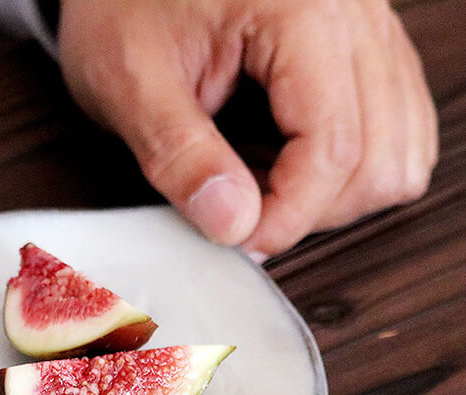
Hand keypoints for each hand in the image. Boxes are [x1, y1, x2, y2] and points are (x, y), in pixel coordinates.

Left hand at [58, 0, 437, 257]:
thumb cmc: (124, 3)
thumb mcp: (131, 83)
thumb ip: (181, 158)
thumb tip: (234, 226)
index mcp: (302, 9)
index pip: (333, 148)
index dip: (287, 217)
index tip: (239, 241)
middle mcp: (355, 11)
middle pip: (382, 158)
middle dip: (312, 211)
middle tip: (247, 216)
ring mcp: (369, 27)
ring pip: (401, 149)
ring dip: (336, 195)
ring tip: (266, 188)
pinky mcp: (363, 46)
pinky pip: (394, 126)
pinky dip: (349, 167)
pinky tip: (290, 165)